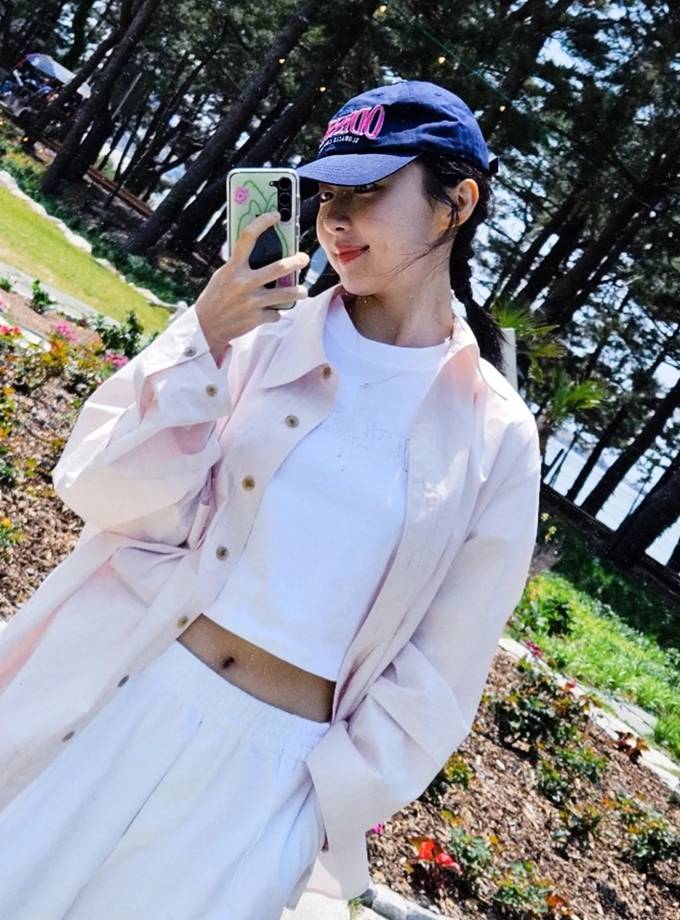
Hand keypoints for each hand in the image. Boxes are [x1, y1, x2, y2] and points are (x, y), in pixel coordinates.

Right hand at [194, 211, 309, 359]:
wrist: (206, 327)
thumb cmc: (215, 298)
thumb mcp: (223, 276)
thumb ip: (239, 266)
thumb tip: (259, 252)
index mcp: (233, 268)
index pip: (248, 237)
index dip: (262, 223)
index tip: (275, 216)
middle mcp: (244, 283)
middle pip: (278, 268)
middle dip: (296, 261)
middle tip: (304, 258)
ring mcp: (252, 301)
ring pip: (285, 294)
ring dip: (298, 292)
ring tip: (302, 291)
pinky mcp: (257, 318)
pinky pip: (275, 313)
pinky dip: (274, 313)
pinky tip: (270, 313)